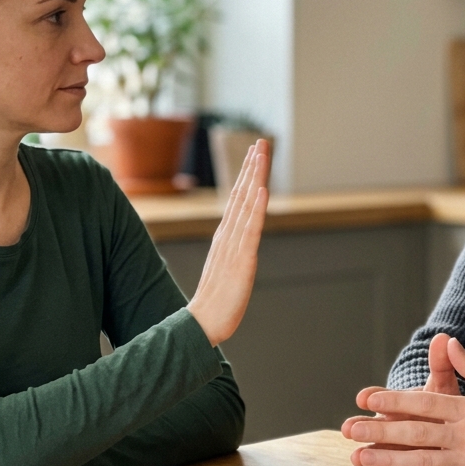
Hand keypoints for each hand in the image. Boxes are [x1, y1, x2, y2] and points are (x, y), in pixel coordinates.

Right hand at [187, 140, 269, 346]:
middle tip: (260, 141)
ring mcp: (234, 245)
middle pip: (242, 193)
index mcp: (225, 237)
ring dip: (254, 177)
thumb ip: (231, 252)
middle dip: (252, 166)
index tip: (254, 153)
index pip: (238, 199)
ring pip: (246, 204)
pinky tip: (260, 189)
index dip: (247, 174)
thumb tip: (237, 242)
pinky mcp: (242, 259)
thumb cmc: (216, 301)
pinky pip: (250, 229)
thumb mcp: (226, 269)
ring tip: (261, 154)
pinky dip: (255, 208)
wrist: (203, 323)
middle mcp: (228, 235)